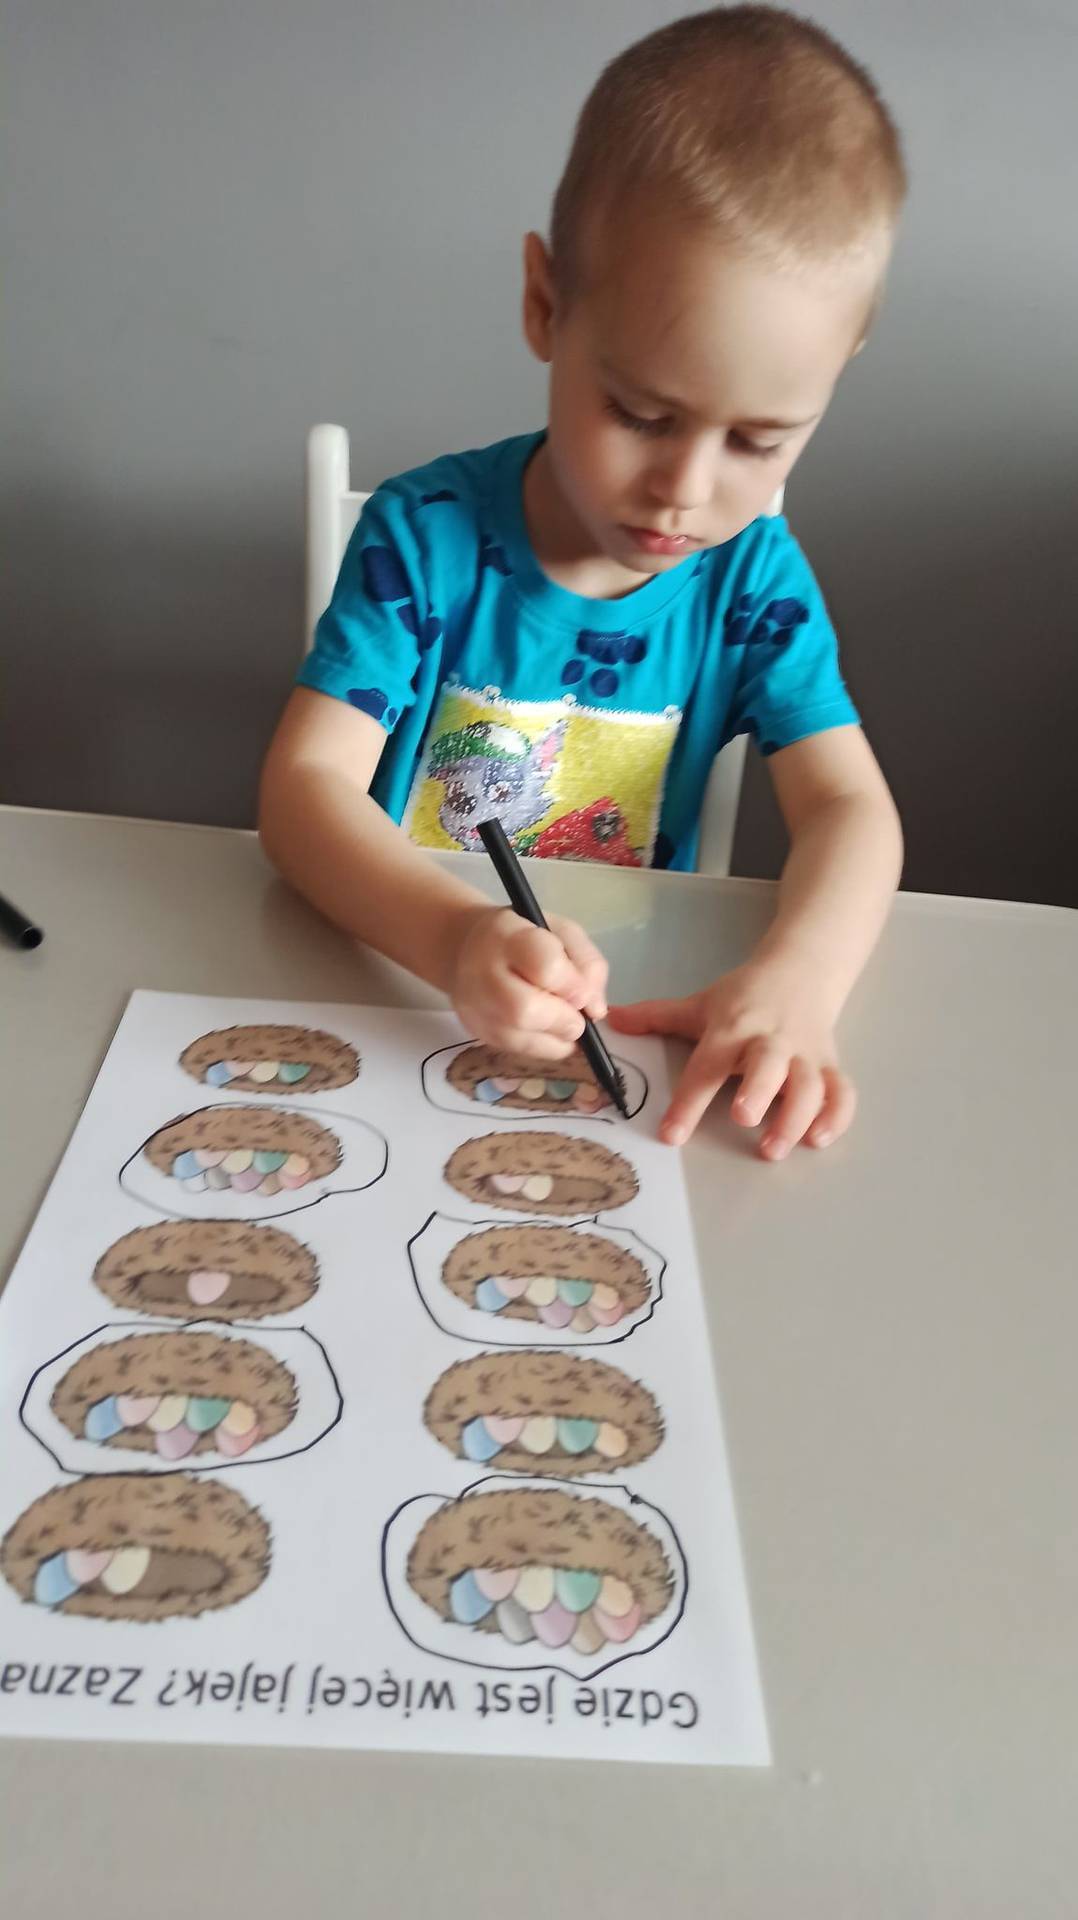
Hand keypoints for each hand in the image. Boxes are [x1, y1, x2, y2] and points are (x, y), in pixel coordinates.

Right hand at [449, 906, 608, 1060]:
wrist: (468, 949)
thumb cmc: (524, 938)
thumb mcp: (562, 933)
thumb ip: (588, 964)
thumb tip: (596, 1010)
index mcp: (507, 936)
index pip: (545, 965)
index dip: (574, 986)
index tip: (583, 992)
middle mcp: (484, 973)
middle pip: (526, 1009)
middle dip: (564, 1020)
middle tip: (577, 1017)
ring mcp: (476, 1007)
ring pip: (521, 1038)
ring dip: (557, 1038)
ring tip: (564, 1023)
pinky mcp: (478, 1032)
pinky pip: (519, 1051)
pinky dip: (545, 1046)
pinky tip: (549, 1031)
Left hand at [609, 956, 855, 1155]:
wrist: (801, 970)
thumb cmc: (745, 997)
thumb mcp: (700, 1004)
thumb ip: (656, 1016)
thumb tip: (611, 1020)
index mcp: (732, 1030)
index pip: (706, 1067)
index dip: (688, 1102)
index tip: (671, 1134)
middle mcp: (770, 1042)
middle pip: (769, 1065)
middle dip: (759, 1090)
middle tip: (744, 1118)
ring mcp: (805, 1054)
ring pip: (810, 1084)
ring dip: (796, 1116)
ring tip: (774, 1148)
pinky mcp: (831, 1064)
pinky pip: (842, 1091)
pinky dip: (837, 1117)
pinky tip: (819, 1140)